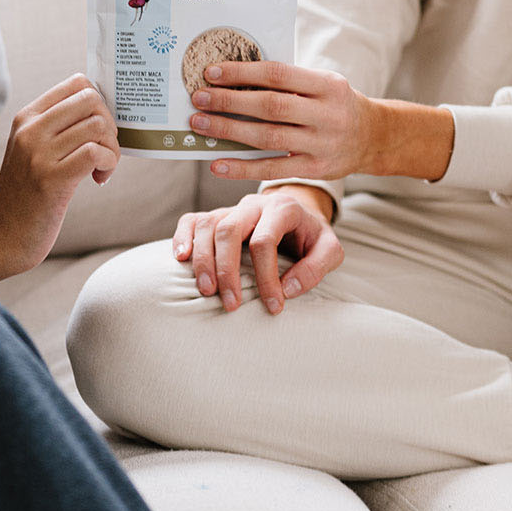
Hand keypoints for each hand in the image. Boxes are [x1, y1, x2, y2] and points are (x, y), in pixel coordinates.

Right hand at [0, 73, 118, 284]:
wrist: (2, 236)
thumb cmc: (26, 194)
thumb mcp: (32, 149)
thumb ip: (58, 126)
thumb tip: (102, 109)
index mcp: (27, 117)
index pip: (76, 83)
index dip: (99, 102)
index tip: (97, 130)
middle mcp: (31, 129)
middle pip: (91, 99)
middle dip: (109, 123)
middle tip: (103, 150)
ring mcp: (39, 153)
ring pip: (98, 125)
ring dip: (112, 148)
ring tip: (102, 168)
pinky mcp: (52, 179)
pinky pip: (95, 152)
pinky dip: (109, 163)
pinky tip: (99, 179)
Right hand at [172, 187, 342, 314]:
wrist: (299, 215)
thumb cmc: (311, 237)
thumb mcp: (330, 249)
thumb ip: (317, 267)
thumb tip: (288, 289)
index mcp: (283, 208)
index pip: (265, 241)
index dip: (266, 277)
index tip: (274, 307)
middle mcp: (254, 204)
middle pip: (230, 230)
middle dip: (227, 270)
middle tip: (230, 304)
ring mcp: (232, 208)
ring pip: (208, 225)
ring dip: (203, 260)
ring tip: (206, 290)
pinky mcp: (217, 216)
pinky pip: (192, 220)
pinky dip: (182, 237)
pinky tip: (181, 258)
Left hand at [189, 60, 453, 183]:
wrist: (374, 137)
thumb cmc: (336, 104)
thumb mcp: (323, 83)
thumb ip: (289, 82)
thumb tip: (234, 78)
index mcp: (328, 84)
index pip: (278, 74)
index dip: (243, 73)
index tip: (212, 72)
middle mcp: (328, 114)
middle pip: (270, 106)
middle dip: (229, 102)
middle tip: (198, 97)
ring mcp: (322, 145)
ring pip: (268, 138)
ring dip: (229, 130)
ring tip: (200, 124)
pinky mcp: (315, 170)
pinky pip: (272, 170)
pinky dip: (242, 167)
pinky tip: (216, 163)